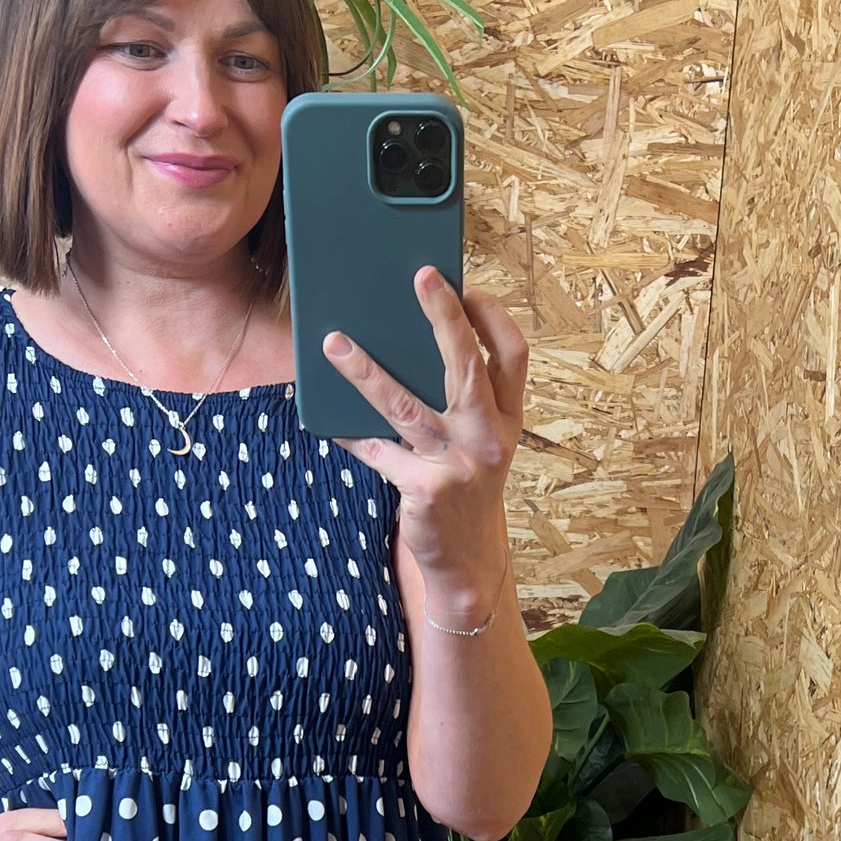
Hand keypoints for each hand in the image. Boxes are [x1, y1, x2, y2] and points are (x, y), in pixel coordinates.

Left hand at [323, 269, 526, 621]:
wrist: (467, 564)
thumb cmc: (465, 490)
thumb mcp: (480, 445)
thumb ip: (461, 403)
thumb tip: (406, 345)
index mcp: (508, 422)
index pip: (513, 356)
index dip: (493, 317)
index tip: (466, 286)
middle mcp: (490, 440)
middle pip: (468, 367)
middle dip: (445, 316)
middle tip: (421, 276)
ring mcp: (458, 467)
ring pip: (408, 407)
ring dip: (367, 372)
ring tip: (334, 343)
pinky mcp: (426, 492)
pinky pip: (378, 453)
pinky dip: (352, 435)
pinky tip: (327, 417)